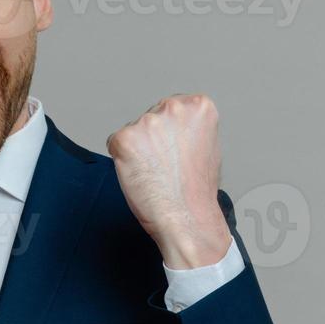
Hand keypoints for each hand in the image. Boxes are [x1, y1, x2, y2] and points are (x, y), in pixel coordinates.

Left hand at [106, 93, 232, 268]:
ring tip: (157, 173)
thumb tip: (171, 128)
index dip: (171, 134)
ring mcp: (147, 122)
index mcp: (199, 106)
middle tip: (167, 166)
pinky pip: (115, 144)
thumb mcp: (209, 146)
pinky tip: (141, 175)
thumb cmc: (197, 191)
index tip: (178, 151)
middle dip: (153, 139)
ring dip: (138, 151)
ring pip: (133, 132)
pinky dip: (123, 161)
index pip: (172, 109)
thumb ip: (190, 128)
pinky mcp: (124, 138)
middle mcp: (173, 107)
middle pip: (151, 117)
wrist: (187, 217)